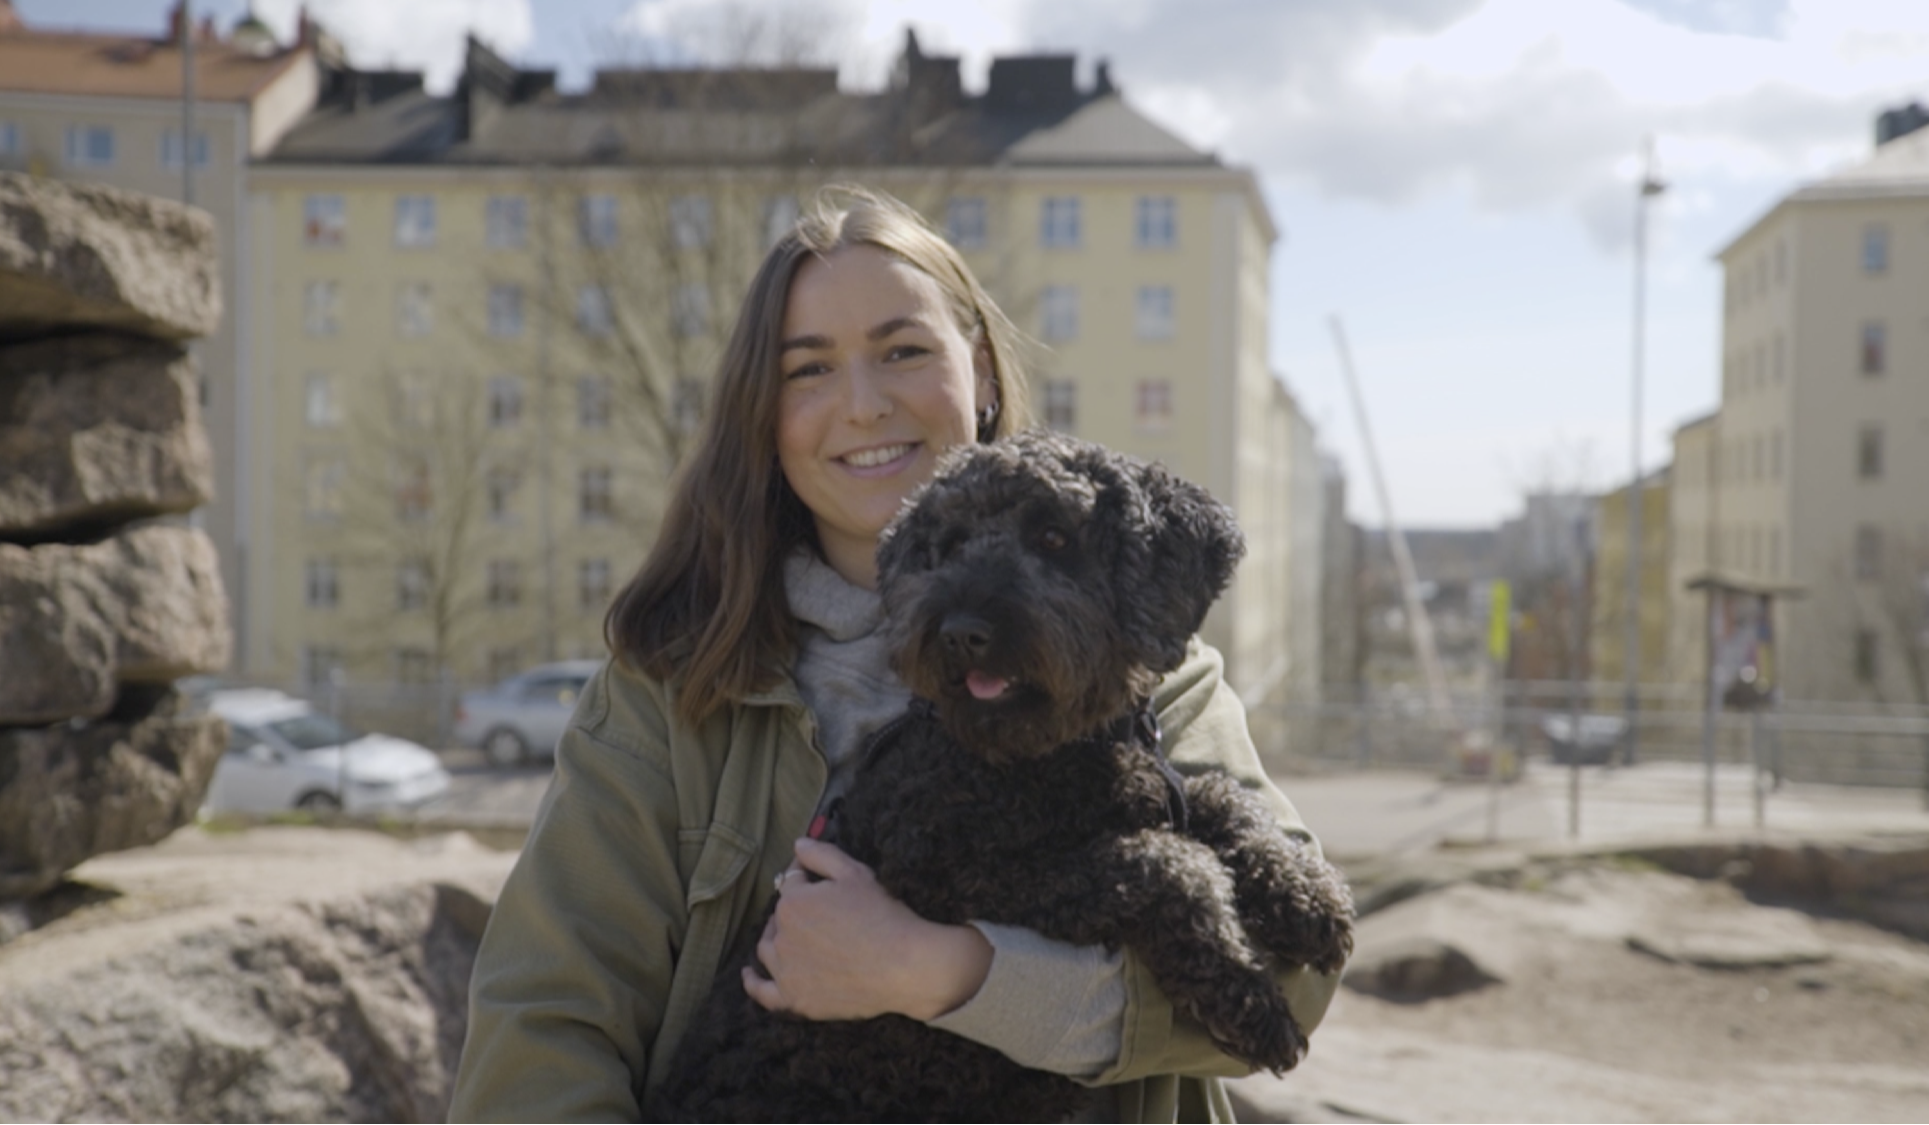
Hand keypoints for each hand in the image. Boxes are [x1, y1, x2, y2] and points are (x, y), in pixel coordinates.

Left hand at [744, 837, 992, 1021]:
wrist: (903, 965)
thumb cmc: (882, 916)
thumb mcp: (855, 873)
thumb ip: (822, 855)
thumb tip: (798, 844)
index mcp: (793, 903)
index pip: (790, 885)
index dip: (805, 880)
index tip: (817, 882)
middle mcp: (782, 936)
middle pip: (778, 919)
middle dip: (792, 912)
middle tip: (817, 914)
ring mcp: (786, 971)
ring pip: (768, 950)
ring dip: (775, 940)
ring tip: (791, 939)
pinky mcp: (794, 999)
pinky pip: (762, 992)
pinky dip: (752, 982)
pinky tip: (750, 975)